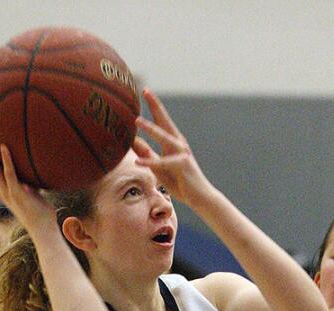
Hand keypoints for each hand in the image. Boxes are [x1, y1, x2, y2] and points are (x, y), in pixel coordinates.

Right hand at [0, 127, 58, 234]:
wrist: (44, 231)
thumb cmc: (40, 212)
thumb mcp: (31, 191)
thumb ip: (28, 179)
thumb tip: (35, 163)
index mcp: (0, 189)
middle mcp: (0, 190)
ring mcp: (7, 193)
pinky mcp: (18, 195)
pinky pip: (9, 175)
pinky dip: (6, 160)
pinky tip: (5, 147)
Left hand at [131, 88, 212, 206]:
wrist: (200, 197)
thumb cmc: (180, 183)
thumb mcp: (159, 168)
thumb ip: (148, 155)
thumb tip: (133, 142)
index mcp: (173, 142)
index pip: (161, 121)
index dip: (153, 106)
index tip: (145, 91)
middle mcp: (178, 143)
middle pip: (165, 120)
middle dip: (155, 105)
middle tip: (146, 90)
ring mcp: (182, 153)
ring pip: (164, 138)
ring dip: (150, 129)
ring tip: (136, 120)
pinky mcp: (183, 165)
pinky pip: (163, 163)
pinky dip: (150, 162)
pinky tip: (138, 162)